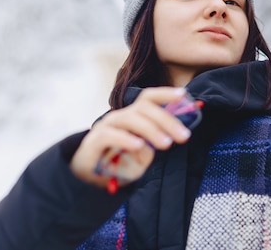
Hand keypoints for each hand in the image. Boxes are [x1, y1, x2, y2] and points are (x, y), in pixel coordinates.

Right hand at [70, 87, 191, 187]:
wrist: (87, 177)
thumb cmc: (117, 164)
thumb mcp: (141, 157)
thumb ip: (151, 148)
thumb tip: (157, 144)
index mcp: (133, 116)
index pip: (149, 98)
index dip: (165, 94)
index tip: (183, 95)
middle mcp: (121, 117)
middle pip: (144, 108)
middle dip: (166, 120)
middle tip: (183, 136)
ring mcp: (107, 127)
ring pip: (130, 118)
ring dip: (151, 130)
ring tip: (166, 144)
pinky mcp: (94, 140)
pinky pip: (111, 135)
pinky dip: (126, 139)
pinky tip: (139, 145)